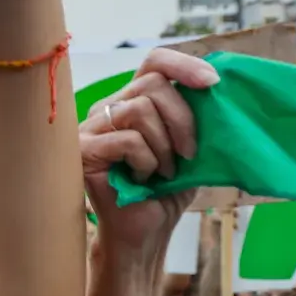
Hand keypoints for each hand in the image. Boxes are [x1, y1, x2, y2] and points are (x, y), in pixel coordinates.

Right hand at [81, 49, 209, 256]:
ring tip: (163, 173)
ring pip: (139, 111)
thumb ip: (193, 115)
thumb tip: (213, 85)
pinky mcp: (82, 150)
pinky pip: (127, 140)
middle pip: (151, 85)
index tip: (212, 83)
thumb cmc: (164, 193)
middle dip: (182, 120)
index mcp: (133, 101)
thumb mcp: (188, 147)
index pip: (153, 62)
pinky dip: (146, 162)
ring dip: (164, 147)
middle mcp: (108, 109)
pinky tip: (143, 180)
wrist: (143, 233)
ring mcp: (91, 128)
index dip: (184, 65)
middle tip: (189, 154)